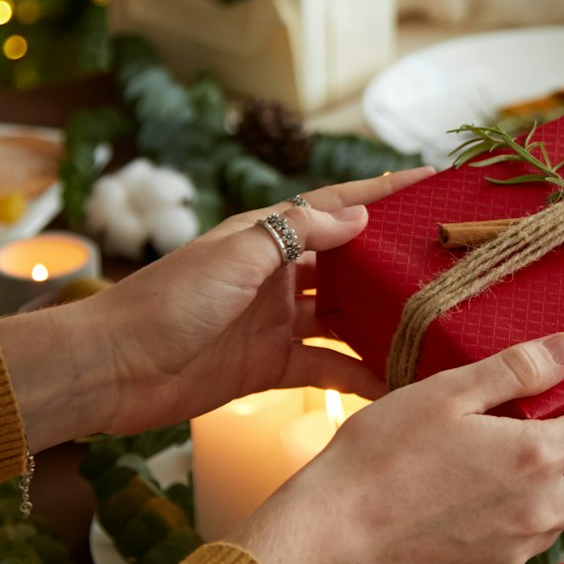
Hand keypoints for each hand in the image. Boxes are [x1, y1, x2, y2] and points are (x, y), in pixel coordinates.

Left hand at [0, 169, 433, 446]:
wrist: (111, 370)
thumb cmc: (164, 302)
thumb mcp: (234, 257)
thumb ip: (296, 234)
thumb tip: (358, 215)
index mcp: (265, 235)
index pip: (335, 205)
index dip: (383, 192)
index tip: (433, 180)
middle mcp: (278, 274)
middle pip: (350, 263)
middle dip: (396, 263)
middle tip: (452, 265)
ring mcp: (277, 322)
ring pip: (346, 316)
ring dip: (385, 322)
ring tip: (436, 326)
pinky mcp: (271, 367)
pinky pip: (328, 367)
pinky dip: (360, 375)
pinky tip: (396, 383)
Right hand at [231, 333, 563, 563]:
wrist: (328, 539)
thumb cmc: (377, 457)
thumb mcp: (446, 393)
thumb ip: (516, 371)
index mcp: (535, 458)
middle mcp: (539, 512)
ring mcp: (515, 551)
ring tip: (533, 459)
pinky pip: (524, 542)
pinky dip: (524, 517)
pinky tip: (485, 498)